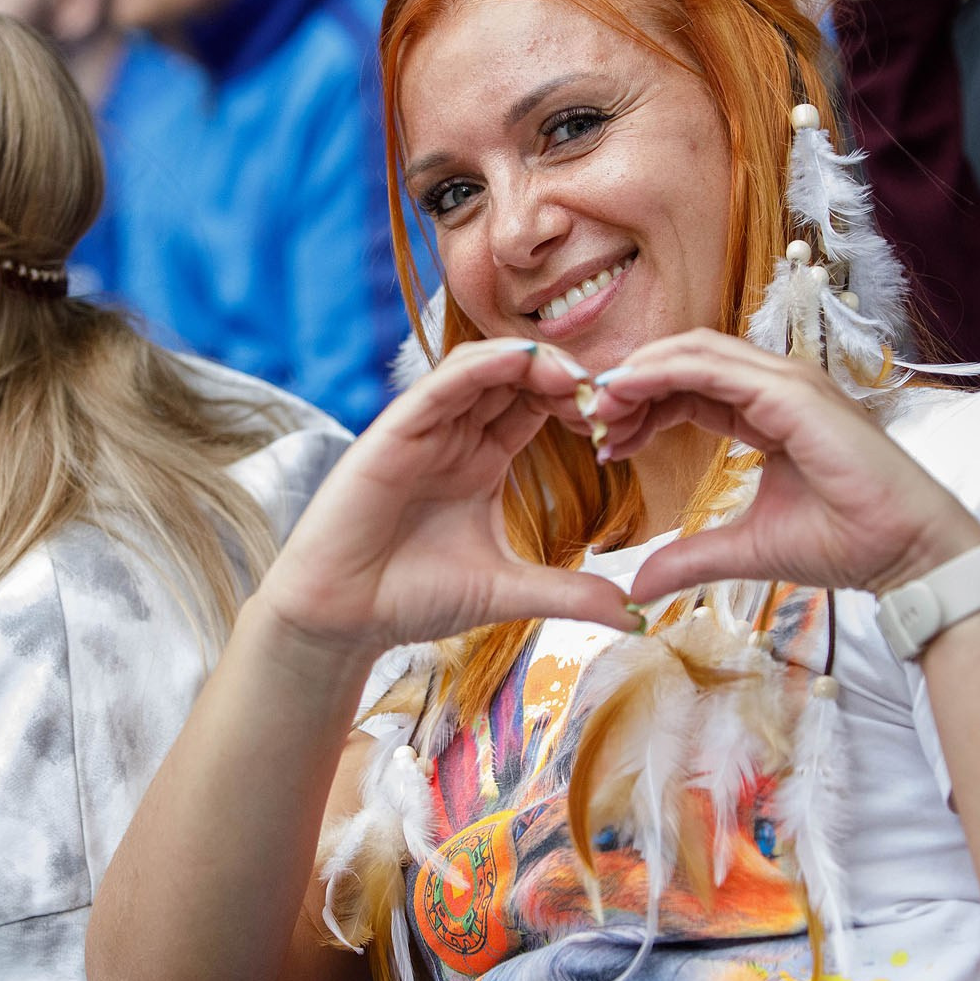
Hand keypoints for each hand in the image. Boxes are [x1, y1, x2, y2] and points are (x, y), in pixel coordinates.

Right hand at [255, 339, 634, 662]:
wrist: (343, 617)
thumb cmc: (411, 598)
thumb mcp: (509, 590)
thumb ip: (571, 594)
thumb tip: (637, 615)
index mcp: (482, 459)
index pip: (537, 406)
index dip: (581, 403)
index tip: (625, 423)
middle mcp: (455, 434)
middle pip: (517, 378)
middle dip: (566, 377)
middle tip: (611, 395)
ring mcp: (425, 428)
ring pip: (484, 368)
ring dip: (534, 363)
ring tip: (578, 379)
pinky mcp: (394, 430)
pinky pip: (442, 382)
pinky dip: (484, 366)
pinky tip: (524, 363)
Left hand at [588, 330, 979, 600]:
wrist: (905, 555)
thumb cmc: (846, 544)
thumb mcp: (747, 548)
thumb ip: (691, 557)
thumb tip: (638, 586)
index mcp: (768, 411)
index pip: (689, 388)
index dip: (642, 406)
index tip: (603, 440)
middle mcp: (778, 385)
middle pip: (685, 361)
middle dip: (632, 385)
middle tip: (589, 418)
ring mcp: (789, 382)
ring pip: (694, 353)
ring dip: (640, 374)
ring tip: (598, 406)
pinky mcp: (794, 392)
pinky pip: (713, 368)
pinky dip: (663, 373)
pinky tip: (626, 394)